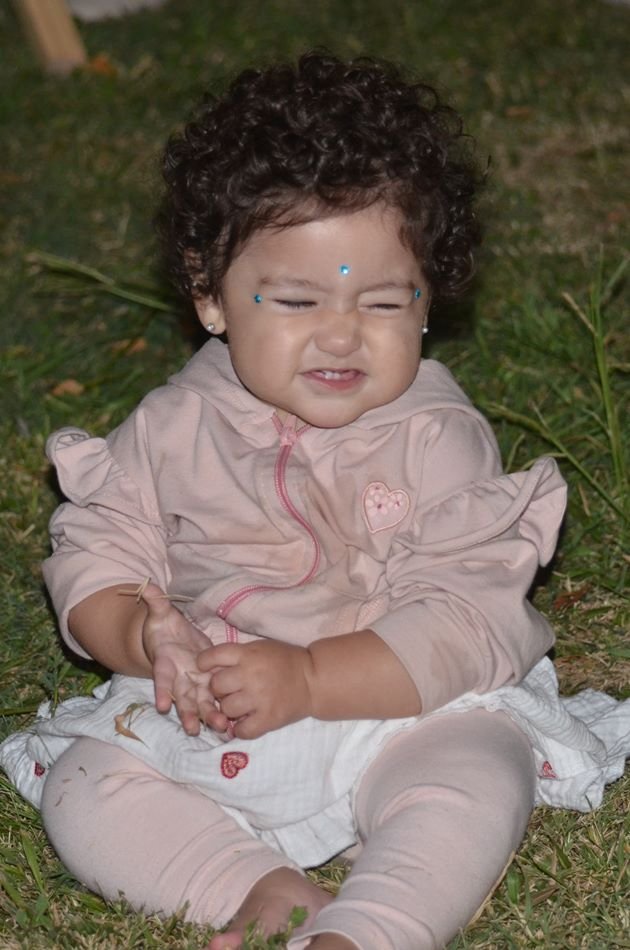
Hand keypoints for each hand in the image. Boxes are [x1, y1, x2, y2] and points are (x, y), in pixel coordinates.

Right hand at [141, 583, 227, 735]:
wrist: (169, 638)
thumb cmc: (162, 627)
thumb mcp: (159, 613)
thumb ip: (155, 601)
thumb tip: (148, 585)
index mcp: (165, 661)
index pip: (161, 676)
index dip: (162, 690)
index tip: (162, 706)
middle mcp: (178, 676)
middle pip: (181, 696)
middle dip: (187, 713)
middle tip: (193, 729)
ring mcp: (192, 681)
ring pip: (198, 702)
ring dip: (207, 716)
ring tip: (219, 729)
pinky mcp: (206, 681)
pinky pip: (212, 698)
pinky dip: (220, 711)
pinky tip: (232, 724)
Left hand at [196, 639, 314, 739]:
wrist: (314, 680)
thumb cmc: (284, 661)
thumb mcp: (259, 649)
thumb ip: (237, 656)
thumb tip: (210, 667)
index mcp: (248, 655)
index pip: (213, 656)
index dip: (204, 663)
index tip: (206, 668)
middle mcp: (251, 675)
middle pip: (216, 686)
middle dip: (219, 689)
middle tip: (230, 690)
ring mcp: (259, 698)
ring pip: (226, 709)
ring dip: (229, 710)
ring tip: (241, 706)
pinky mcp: (268, 718)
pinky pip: (241, 730)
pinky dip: (240, 729)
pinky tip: (247, 721)